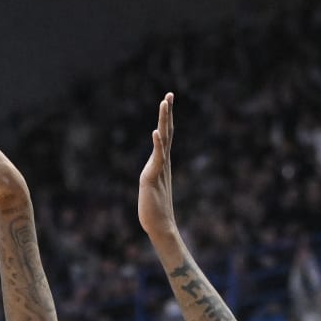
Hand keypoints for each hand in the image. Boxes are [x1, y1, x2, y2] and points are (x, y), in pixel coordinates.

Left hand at [137, 92, 177, 240]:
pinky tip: (156, 132)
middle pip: (167, 132)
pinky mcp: (153, 177)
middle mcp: (163, 162)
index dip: (167, 118)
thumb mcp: (151, 187)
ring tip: (164, 103)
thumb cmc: (154, 210)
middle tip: (169, 94)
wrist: (160, 226)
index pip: (165, 136)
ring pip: (163, 140)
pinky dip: (157, 144)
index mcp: (161, 163)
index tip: (168, 100)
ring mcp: (159, 168)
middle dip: (167, 113)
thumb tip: (151, 174)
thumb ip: (152, 176)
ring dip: (164, 121)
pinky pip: (157, 157)